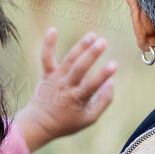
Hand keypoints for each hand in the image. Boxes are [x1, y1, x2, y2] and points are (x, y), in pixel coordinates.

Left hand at [15, 29, 118, 151]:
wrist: (40, 124)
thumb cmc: (68, 122)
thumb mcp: (89, 118)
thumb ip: (104, 101)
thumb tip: (112, 81)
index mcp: (77, 99)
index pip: (92, 85)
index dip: (104, 74)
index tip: (114, 64)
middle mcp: (66, 87)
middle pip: (79, 68)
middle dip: (91, 55)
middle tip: (103, 42)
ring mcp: (55, 79)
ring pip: (68, 60)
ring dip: (80, 46)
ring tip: (92, 35)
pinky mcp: (46, 74)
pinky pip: (46, 57)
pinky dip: (48, 44)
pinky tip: (53, 29)